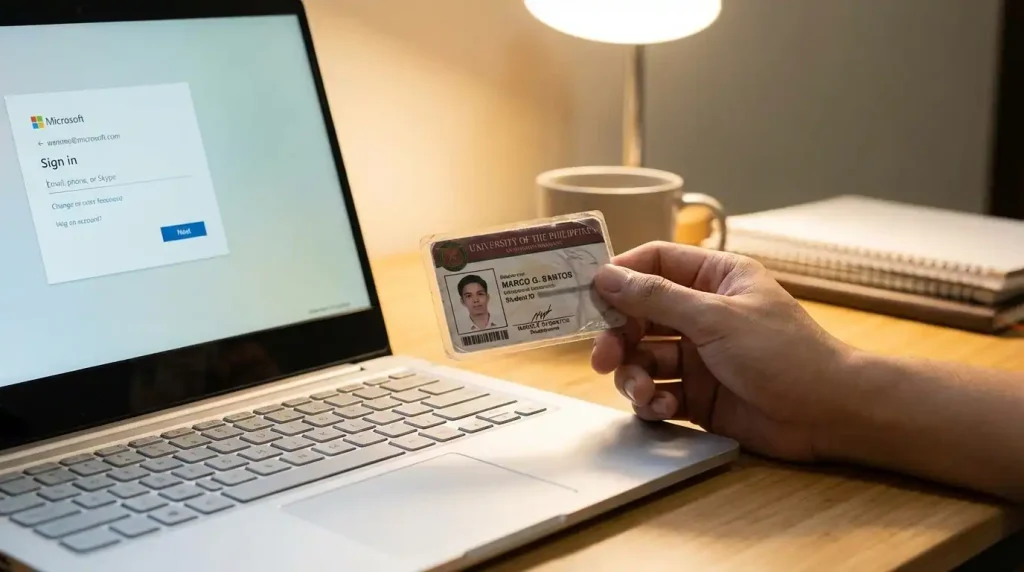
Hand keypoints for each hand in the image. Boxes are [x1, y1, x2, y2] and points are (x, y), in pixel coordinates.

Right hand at [591, 241, 855, 461]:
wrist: (830, 415)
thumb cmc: (784, 353)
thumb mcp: (716, 318)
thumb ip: (657, 298)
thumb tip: (606, 276)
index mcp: (714, 280)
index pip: (654, 263)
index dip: (620, 275)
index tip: (588, 293)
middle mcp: (703, 314)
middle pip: (639, 316)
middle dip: (619, 337)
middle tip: (603, 359)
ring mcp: (700, 357)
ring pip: (644, 359)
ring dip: (634, 376)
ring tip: (642, 393)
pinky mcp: (699, 397)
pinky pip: (658, 393)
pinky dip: (653, 402)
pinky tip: (664, 409)